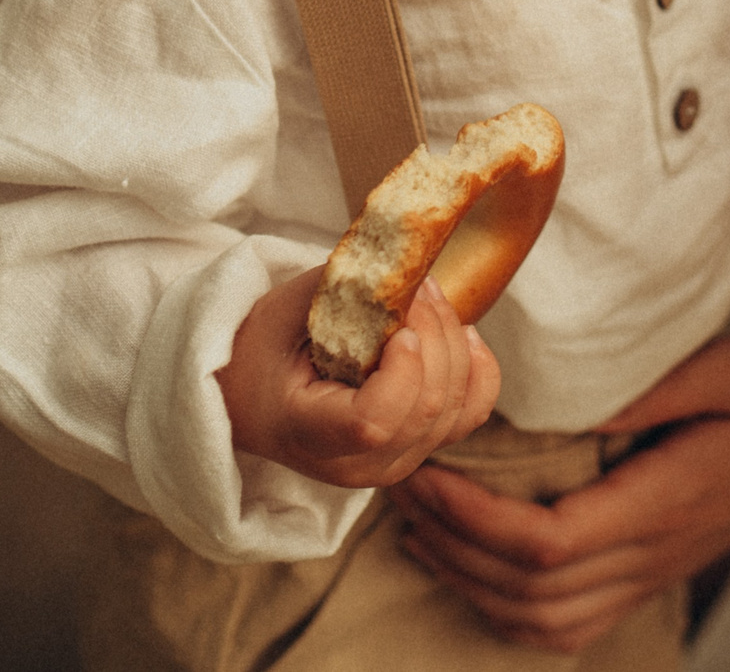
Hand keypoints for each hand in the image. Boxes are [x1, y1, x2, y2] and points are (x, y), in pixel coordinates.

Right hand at [218, 268, 499, 489]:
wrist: (251, 393)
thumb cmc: (263, 349)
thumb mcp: (287, 312)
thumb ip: (345, 292)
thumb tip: (408, 264)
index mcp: (309, 434)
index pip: (373, 423)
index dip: (403, 374)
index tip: (401, 327)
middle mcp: (357, 464)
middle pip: (426, 408)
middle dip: (436, 335)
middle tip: (421, 287)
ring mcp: (393, 464)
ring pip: (456, 409)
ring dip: (455, 343)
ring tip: (430, 300)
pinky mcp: (417, 449)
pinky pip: (470, 415)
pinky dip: (478, 371)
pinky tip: (465, 335)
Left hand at [390, 338, 729, 653]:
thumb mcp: (729, 365)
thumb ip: (653, 384)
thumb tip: (570, 395)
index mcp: (664, 501)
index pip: (550, 541)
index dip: (476, 520)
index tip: (430, 473)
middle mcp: (651, 554)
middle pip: (528, 588)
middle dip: (450, 545)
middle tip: (401, 488)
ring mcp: (648, 576)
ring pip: (539, 619)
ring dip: (468, 581)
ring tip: (419, 528)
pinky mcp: (646, 579)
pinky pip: (565, 626)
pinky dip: (507, 611)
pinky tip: (472, 569)